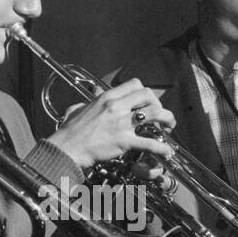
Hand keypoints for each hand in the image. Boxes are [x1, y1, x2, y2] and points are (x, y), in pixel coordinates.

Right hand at [47, 79, 172, 169]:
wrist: (67, 148)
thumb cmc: (70, 132)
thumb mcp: (78, 108)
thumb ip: (89, 101)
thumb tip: (92, 96)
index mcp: (107, 97)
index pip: (135, 84)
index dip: (145, 93)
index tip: (147, 102)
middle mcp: (116, 106)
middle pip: (148, 96)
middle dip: (158, 104)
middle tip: (160, 115)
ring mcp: (121, 123)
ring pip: (154, 114)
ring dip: (167, 119)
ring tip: (169, 127)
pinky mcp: (124, 141)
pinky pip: (149, 142)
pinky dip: (161, 148)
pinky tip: (166, 152)